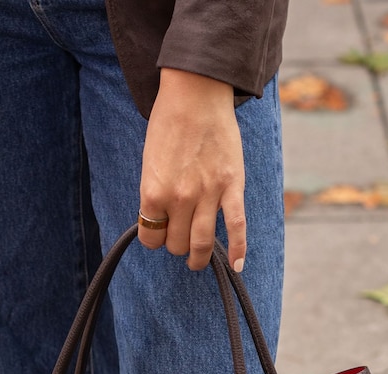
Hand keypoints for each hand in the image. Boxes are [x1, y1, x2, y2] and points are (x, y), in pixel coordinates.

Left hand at [138, 68, 245, 271]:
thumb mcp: (150, 163)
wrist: (196, 93)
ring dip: (199, 258)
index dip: (155, 238)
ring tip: (198, 261)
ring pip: (202, 244)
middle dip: (176, 244)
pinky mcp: (232, 186)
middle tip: (180, 236)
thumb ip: (156, 194)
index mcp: (154, 192)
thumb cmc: (169, 124)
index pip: (151, 238)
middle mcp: (179, 198)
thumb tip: (162, 221)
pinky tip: (236, 266)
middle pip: (177, 244)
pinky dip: (237, 250)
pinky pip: (236, 227)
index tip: (160, 232)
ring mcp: (207, 194)